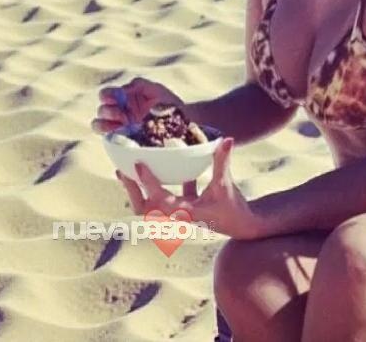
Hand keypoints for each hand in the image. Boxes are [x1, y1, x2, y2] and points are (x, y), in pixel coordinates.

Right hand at [92, 76, 182, 133]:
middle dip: (107, 111)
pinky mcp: (124, 141)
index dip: (106, 95)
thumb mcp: (156, 89)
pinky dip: (111, 137)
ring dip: (104, 124)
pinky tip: (122, 134)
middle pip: (102, 111)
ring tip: (120, 124)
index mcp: (123, 98)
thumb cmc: (168, 103)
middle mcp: (119, 112)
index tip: (113, 97)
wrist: (183, 122)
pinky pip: (110, 140)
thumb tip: (123, 89)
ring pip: (100, 126)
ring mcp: (120, 128)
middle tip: (121, 114)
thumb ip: (140, 84)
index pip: (106, 95)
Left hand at [116, 138, 261, 239]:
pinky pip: (167, 197)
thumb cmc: (234, 207)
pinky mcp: (185, 209)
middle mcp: (177, 216)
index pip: (160, 199)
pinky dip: (160, 185)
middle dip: (132, 192)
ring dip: (140, 190)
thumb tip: (227, 139)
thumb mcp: (226, 184)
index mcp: (185, 213)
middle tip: (122, 171)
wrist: (243, 226)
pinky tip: (162, 166)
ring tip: (131, 171)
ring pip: (151, 205)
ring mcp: (178, 214)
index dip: (148, 182)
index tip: (138, 164)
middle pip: (144, 209)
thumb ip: (223, 162)